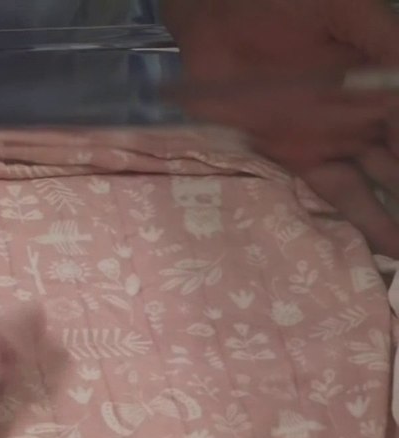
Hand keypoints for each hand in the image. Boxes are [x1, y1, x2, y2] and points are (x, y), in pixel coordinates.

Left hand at [164, 0, 398, 254]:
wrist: (222, 14)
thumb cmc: (290, 4)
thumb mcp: (352, 15)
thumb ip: (391, 50)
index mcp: (385, 86)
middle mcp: (362, 120)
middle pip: (396, 168)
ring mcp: (326, 140)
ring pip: (367, 188)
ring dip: (388, 222)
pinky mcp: (287, 155)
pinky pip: (323, 192)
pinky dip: (348, 218)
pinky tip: (371, 247)